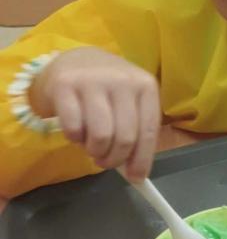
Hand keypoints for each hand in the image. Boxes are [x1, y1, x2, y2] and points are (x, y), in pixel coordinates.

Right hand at [29, 47, 160, 180]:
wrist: (76, 60)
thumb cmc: (109, 88)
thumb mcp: (130, 102)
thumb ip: (136, 132)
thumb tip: (136, 174)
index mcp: (145, 86)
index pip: (148, 131)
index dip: (142, 159)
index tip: (136, 178)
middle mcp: (123, 80)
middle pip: (125, 138)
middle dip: (114, 159)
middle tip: (105, 160)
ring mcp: (93, 81)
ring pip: (101, 136)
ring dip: (95, 151)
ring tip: (92, 146)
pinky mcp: (65, 85)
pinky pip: (73, 129)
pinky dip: (75, 139)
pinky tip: (77, 130)